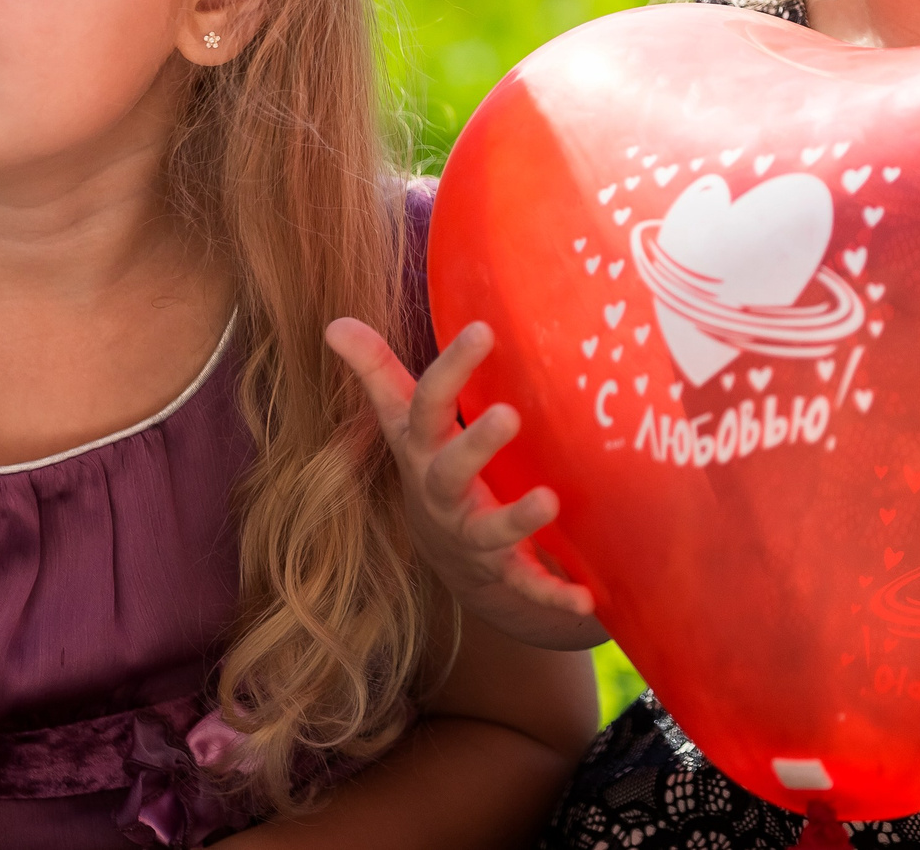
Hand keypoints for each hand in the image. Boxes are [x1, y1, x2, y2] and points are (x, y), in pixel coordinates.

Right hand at [325, 317, 607, 650]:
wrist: (450, 563)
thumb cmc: (432, 468)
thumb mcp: (404, 423)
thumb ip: (377, 371)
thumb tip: (333, 320)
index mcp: (424, 452)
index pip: (426, 406)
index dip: (451, 369)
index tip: (482, 330)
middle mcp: (443, 495)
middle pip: (450, 471)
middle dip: (477, 445)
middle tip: (509, 414)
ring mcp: (472, 538)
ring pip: (488, 532)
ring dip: (516, 519)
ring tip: (548, 499)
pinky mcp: (505, 574)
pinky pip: (526, 586)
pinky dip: (554, 596)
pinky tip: (587, 600)